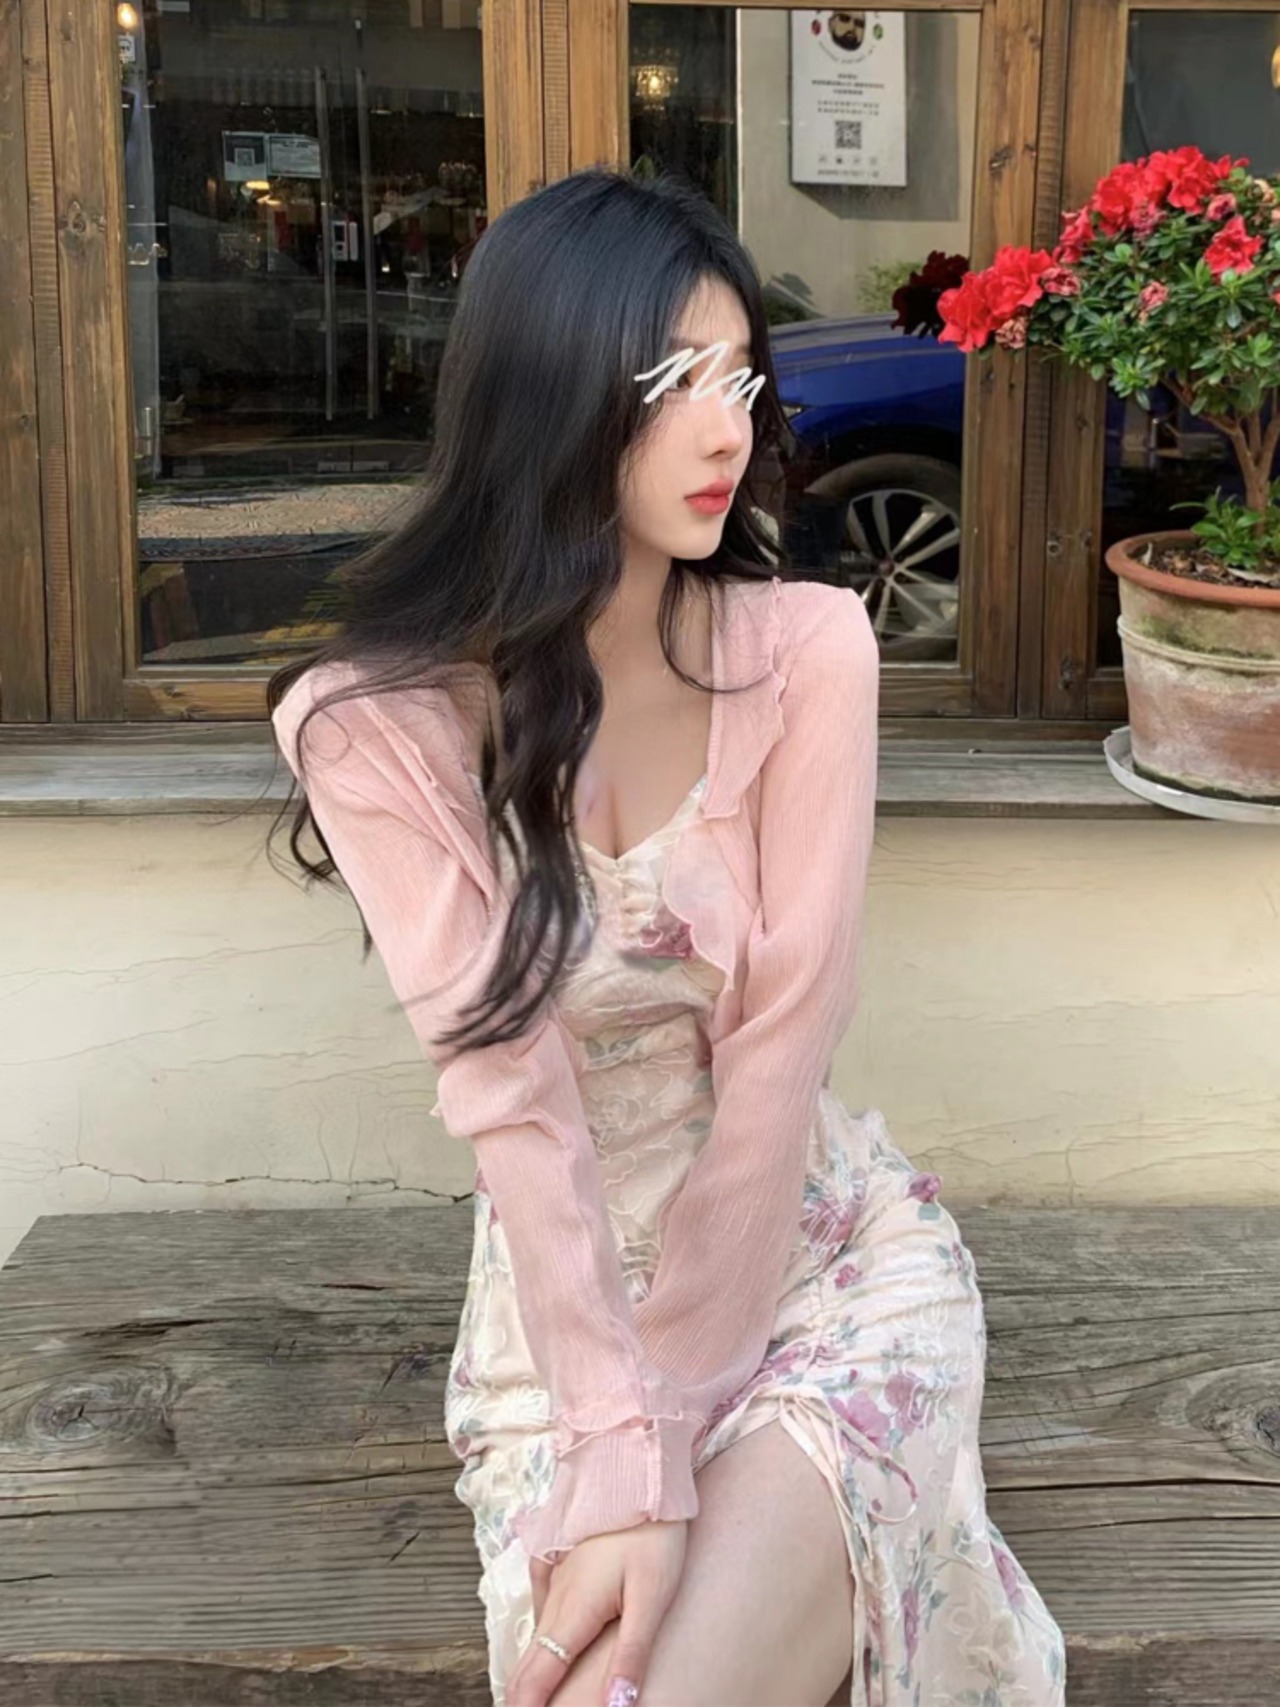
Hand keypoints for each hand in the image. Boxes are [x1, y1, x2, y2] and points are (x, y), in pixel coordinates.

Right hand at [506, 1519, 688, 1706]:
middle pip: (527, 1661)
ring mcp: (555, 1575)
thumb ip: (631, 1655)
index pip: (535, 1677)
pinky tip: (549, 1641)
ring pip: (534, 1634)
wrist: (642, 1471)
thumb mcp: (651, 1598)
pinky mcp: (561, 1560)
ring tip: (537, 1692)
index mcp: (573, 1611)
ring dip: (532, 1668)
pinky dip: (540, 1636)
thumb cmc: (653, 1535)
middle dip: (522, 1694)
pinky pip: (541, 1606)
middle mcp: (556, 1596)